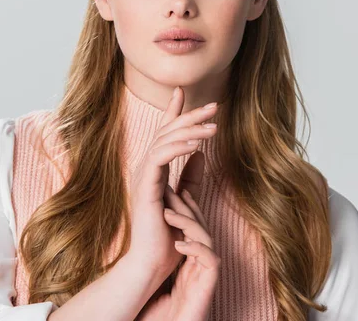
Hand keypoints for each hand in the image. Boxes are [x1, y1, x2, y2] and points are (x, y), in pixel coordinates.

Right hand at [128, 86, 217, 282]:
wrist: (152, 265)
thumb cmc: (168, 236)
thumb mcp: (185, 200)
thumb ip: (191, 177)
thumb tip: (202, 154)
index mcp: (154, 168)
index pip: (164, 133)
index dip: (174, 111)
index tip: (183, 91)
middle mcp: (146, 167)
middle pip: (166, 131)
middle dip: (190, 115)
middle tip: (214, 105)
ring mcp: (143, 175)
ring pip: (164, 140)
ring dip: (190, 129)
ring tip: (214, 125)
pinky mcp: (145, 186)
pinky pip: (160, 157)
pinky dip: (178, 147)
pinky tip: (197, 143)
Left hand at [135, 169, 220, 320]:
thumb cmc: (160, 309)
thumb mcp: (158, 273)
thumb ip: (157, 252)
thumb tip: (146, 228)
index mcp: (191, 256)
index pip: (193, 223)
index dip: (186, 204)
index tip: (173, 188)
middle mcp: (201, 261)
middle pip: (200, 225)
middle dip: (186, 207)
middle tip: (169, 192)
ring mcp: (206, 272)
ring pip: (206, 238)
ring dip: (187, 223)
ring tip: (168, 214)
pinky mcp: (209, 284)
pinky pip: (210, 260)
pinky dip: (195, 249)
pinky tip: (178, 244)